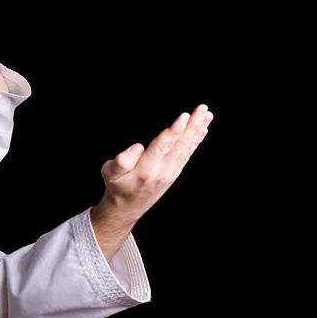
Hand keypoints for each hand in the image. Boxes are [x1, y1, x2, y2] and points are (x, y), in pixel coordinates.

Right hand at [97, 104, 212, 221]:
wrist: (128, 208)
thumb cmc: (118, 186)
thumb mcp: (110, 174)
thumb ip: (121, 162)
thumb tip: (137, 147)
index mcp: (146, 169)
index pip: (162, 146)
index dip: (174, 131)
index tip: (184, 116)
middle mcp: (162, 171)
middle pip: (180, 145)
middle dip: (192, 126)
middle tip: (203, 109)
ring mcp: (171, 172)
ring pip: (187, 148)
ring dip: (198, 130)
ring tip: (207, 114)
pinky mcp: (175, 172)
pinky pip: (187, 154)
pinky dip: (196, 140)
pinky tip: (203, 129)